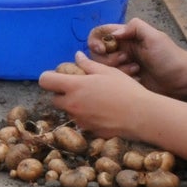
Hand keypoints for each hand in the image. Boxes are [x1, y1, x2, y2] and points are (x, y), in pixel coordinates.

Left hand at [38, 54, 158, 137]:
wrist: (142, 116)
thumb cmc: (126, 89)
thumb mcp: (107, 72)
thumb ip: (88, 64)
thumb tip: (77, 56)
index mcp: (74, 86)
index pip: (45, 81)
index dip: (49, 78)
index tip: (58, 76)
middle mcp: (72, 105)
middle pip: (54, 99)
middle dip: (62, 93)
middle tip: (79, 88)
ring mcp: (79, 120)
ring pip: (68, 111)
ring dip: (74, 106)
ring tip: (95, 100)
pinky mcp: (88, 131)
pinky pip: (81, 122)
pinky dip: (86, 117)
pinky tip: (102, 112)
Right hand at [84, 18, 186, 94]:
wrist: (181, 79)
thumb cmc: (169, 56)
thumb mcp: (154, 36)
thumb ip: (134, 28)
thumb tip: (113, 34)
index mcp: (126, 36)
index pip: (100, 34)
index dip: (95, 41)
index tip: (102, 49)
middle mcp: (121, 50)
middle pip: (97, 53)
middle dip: (109, 58)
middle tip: (126, 59)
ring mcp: (122, 66)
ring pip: (104, 68)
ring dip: (117, 69)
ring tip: (136, 69)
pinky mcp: (125, 79)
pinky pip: (112, 80)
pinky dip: (122, 78)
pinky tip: (137, 78)